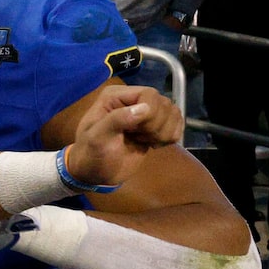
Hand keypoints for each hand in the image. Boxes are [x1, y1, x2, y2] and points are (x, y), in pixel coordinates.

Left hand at [62, 82, 184, 181]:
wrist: (96, 173)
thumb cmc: (91, 155)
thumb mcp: (97, 138)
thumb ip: (117, 120)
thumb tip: (144, 109)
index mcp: (116, 96)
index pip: (149, 95)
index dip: (151, 114)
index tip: (137, 132)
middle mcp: (133, 99)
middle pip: (164, 104)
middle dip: (156, 126)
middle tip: (138, 139)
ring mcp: (146, 111)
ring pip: (173, 112)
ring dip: (164, 132)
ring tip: (144, 141)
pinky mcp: (156, 125)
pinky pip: (177, 122)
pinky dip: (171, 136)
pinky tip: (154, 144)